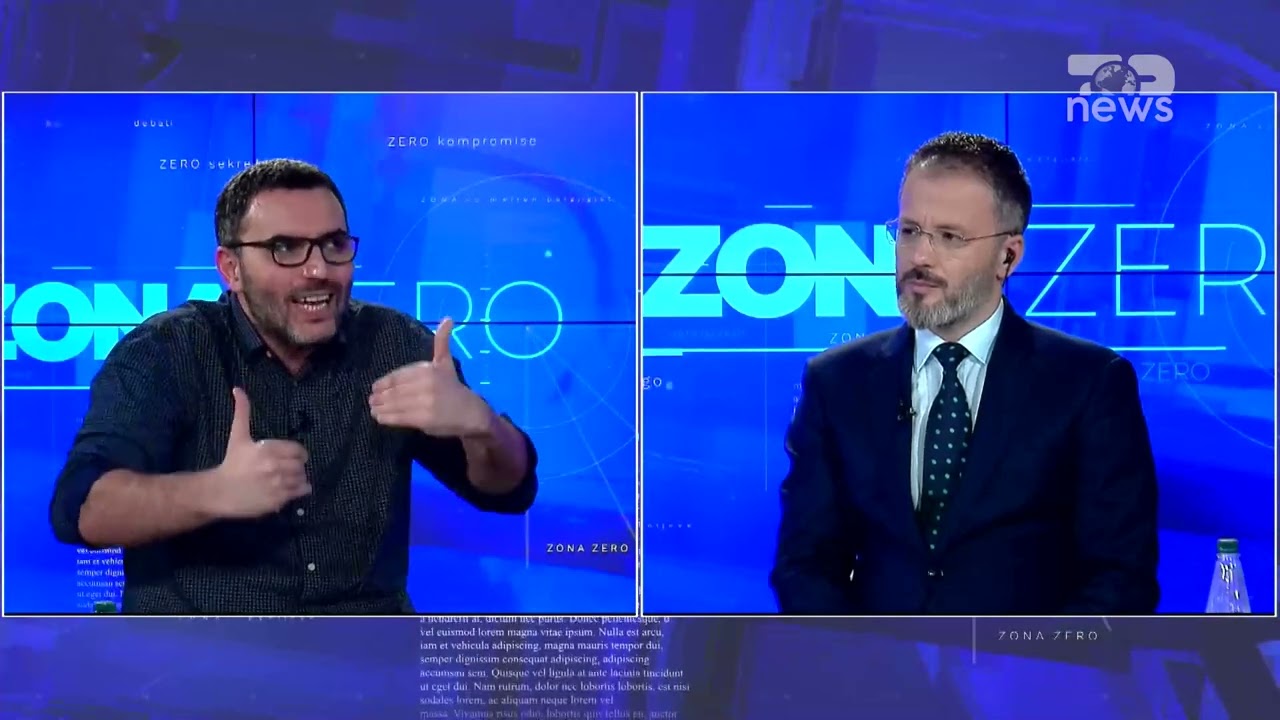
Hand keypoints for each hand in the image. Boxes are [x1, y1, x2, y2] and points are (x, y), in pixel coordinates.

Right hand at [204, 388, 311, 518]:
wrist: (219, 492)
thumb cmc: (231, 463)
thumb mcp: (238, 436)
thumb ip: (242, 412)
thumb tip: (238, 389)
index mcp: (268, 450)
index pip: (299, 450)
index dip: (296, 453)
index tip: (289, 457)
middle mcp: (275, 467)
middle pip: (301, 465)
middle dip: (295, 466)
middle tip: (284, 469)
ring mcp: (278, 485)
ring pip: (302, 479)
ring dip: (297, 479)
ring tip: (284, 480)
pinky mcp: (278, 500)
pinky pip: (300, 493)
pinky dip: (298, 491)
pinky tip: (286, 490)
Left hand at [369, 317, 492, 436]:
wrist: (471, 413)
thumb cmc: (454, 387)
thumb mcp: (446, 362)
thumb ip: (442, 342)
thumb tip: (447, 318)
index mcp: (429, 370)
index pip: (399, 376)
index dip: (385, 382)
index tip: (375, 386)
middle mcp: (426, 385)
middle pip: (395, 390)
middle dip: (380, 395)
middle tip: (371, 399)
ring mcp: (425, 403)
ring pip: (395, 403)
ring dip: (380, 407)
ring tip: (373, 408)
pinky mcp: (424, 419)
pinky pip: (400, 417)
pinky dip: (386, 417)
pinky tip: (379, 417)